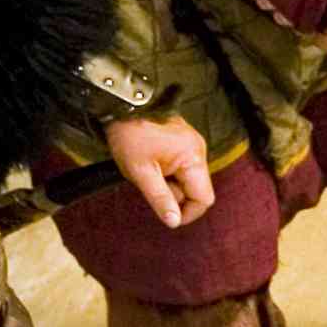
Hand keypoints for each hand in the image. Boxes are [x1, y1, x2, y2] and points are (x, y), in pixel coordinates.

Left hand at [105, 113, 214, 229]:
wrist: (122, 105)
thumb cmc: (130, 134)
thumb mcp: (141, 172)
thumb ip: (160, 199)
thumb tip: (174, 222)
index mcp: (193, 157)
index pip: (204, 198)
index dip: (188, 212)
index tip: (168, 216)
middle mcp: (198, 150)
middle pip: (196, 189)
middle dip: (174, 194)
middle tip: (150, 185)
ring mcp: (192, 144)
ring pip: (187, 178)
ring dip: (169, 183)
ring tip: (148, 171)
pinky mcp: (183, 141)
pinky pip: (182, 166)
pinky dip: (168, 172)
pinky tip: (151, 163)